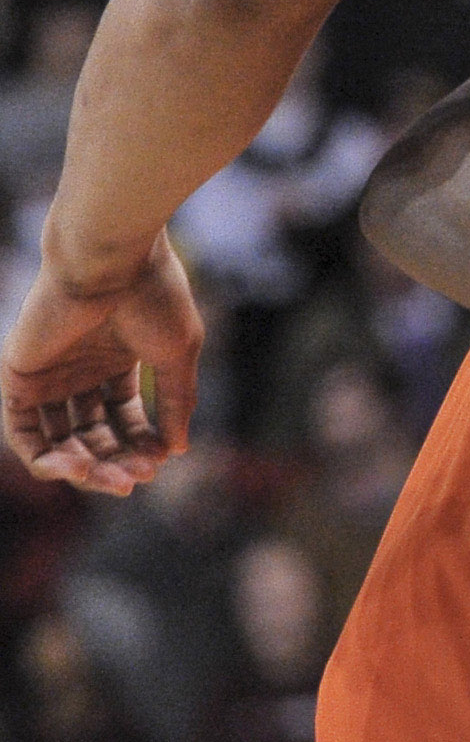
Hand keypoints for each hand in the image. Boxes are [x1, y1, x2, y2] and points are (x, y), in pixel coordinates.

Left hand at [5, 233, 201, 494]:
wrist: (109, 260)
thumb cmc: (152, 296)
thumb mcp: (178, 354)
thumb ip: (178, 402)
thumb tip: (179, 450)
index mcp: (117, 358)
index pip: (124, 416)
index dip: (142, 443)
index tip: (161, 460)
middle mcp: (79, 369)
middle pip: (93, 434)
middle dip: (116, 462)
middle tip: (136, 481)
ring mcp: (47, 376)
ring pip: (60, 441)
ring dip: (85, 468)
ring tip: (111, 479)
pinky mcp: (18, 379)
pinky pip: (23, 434)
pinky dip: (45, 460)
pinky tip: (77, 468)